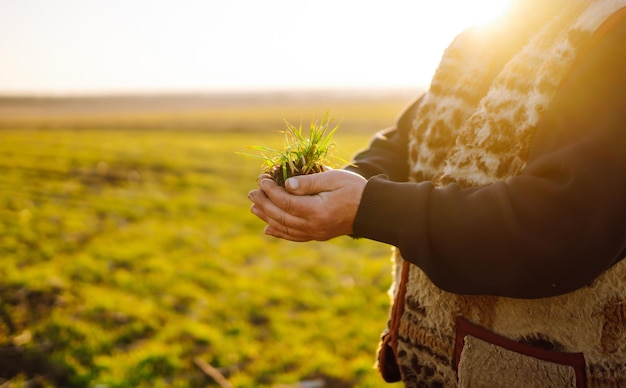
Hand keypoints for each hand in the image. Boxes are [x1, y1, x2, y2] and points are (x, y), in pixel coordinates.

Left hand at [248, 169, 366, 240]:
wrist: (373, 210)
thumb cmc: (354, 189)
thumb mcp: (333, 179)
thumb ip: (308, 182)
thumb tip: (286, 185)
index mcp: (316, 211)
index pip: (285, 201)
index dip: (271, 191)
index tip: (262, 179)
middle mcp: (313, 226)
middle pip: (281, 216)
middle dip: (264, 203)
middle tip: (252, 193)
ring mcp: (315, 233)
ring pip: (284, 227)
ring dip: (267, 217)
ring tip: (254, 207)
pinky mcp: (318, 235)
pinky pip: (294, 236)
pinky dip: (279, 232)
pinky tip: (269, 229)